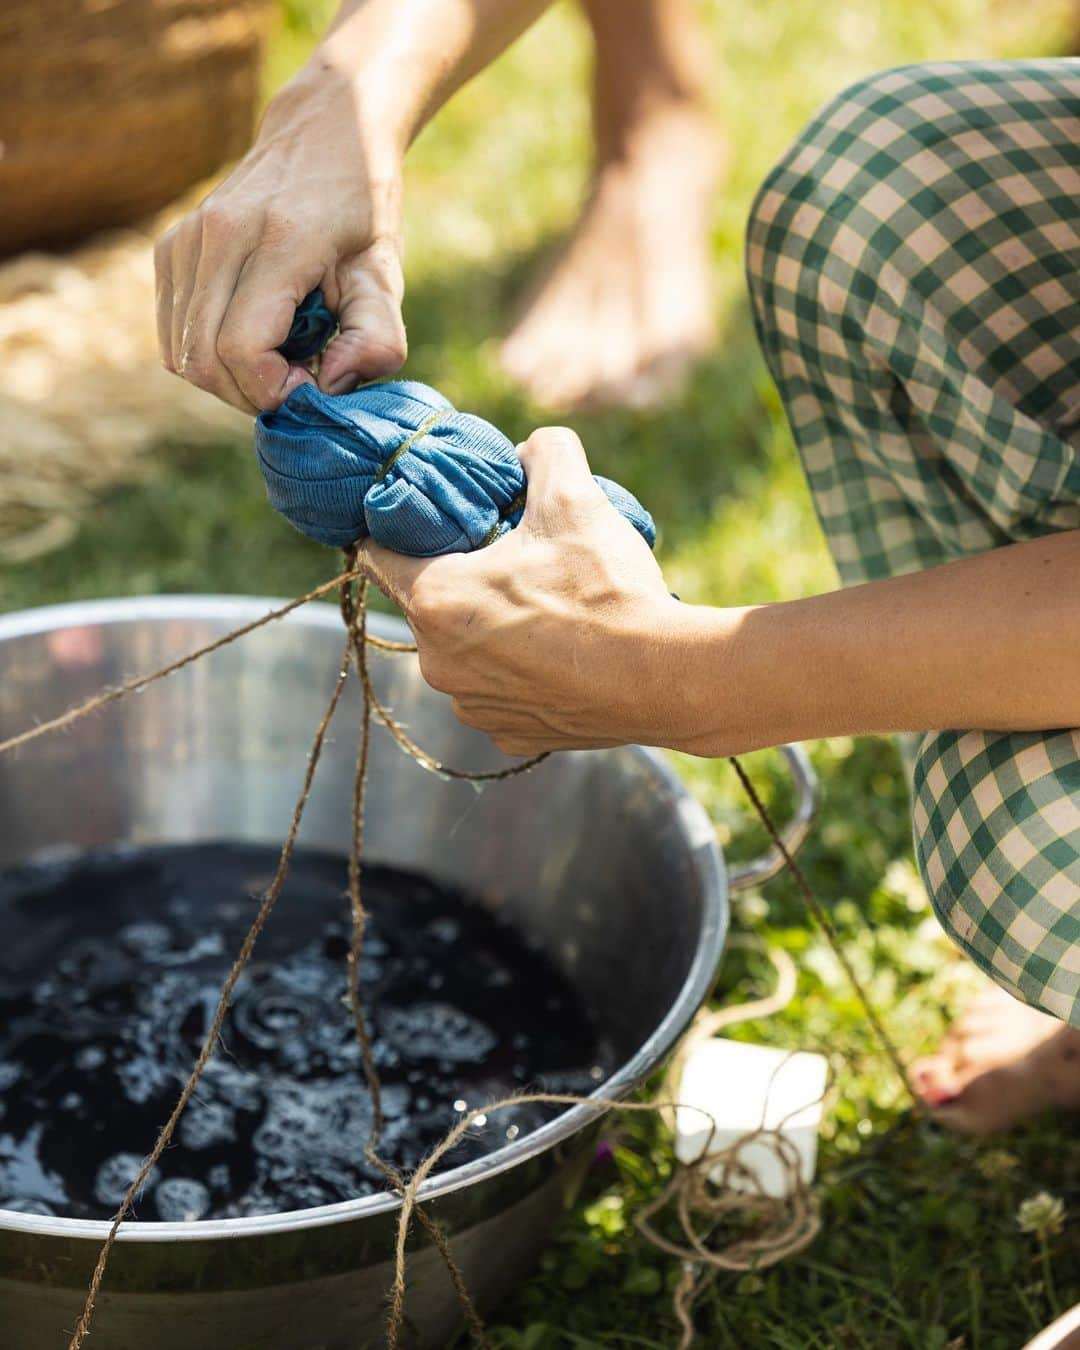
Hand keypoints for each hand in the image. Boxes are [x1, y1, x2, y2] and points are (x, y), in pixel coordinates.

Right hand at [154, 69, 406, 414]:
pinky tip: (250, 339)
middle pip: (205, 360)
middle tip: (297, 380)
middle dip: (252, 394)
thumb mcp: (384, 274)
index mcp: (278, 241)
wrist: (322, 135)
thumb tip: (331, 386)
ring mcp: (185, 240)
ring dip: (230, 380)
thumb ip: (375, 336)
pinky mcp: (168, 249)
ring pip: (182, 355)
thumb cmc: (360, 214)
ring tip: (276, 358)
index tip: (313, 382)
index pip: (241, 348)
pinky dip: (208, 356)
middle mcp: (219, 235)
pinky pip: (173, 336)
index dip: (274, 389)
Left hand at [360, 427, 688, 754]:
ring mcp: (473, 707)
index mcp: (435, 600)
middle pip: (427, 603)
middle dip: (460, 578)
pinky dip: (521, 673)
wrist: (667, 678)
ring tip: (546, 607)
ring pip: (464, 652)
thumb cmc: (608, 589)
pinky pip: (501, 693)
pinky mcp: (511, 737)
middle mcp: (438, 663)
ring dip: (490, 630)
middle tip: (511, 557)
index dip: (399, 529)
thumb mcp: (573, 496)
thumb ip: (542, 452)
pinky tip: (562, 654)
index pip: (375, 553)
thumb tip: (529, 449)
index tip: (433, 519)